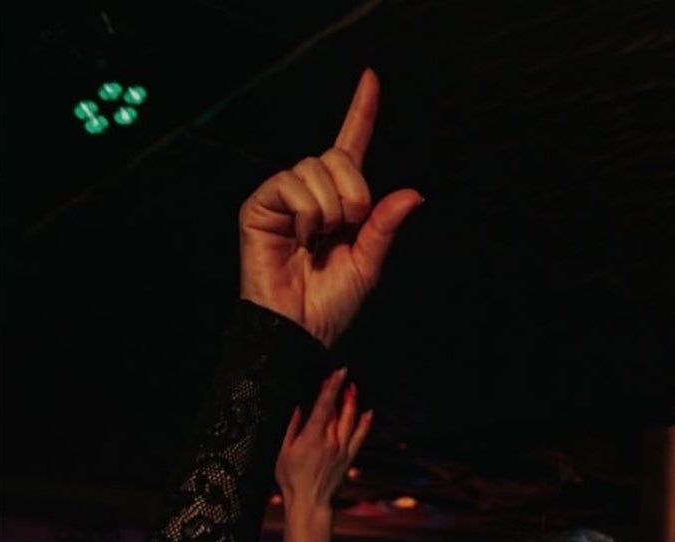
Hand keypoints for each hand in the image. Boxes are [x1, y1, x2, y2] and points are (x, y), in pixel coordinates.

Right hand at [239, 69, 423, 345]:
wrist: (301, 331)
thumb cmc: (331, 305)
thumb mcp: (369, 263)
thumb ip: (385, 226)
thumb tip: (414, 194)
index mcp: (340, 202)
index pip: (351, 148)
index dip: (361, 113)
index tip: (371, 78)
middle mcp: (310, 192)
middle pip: (337, 156)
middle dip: (354, 192)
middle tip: (348, 228)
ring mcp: (283, 197)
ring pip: (315, 168)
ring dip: (330, 208)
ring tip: (320, 241)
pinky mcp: (260, 205)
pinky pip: (291, 183)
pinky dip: (306, 213)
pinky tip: (302, 240)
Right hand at [275, 367, 373, 523]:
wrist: (309, 502)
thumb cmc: (292, 479)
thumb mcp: (284, 450)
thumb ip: (293, 426)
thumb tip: (299, 407)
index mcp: (313, 436)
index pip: (325, 404)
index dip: (332, 386)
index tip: (339, 372)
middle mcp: (332, 441)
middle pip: (339, 409)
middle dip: (341, 391)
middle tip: (343, 377)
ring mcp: (342, 450)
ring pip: (351, 420)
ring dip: (353, 403)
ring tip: (353, 389)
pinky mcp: (348, 458)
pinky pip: (360, 437)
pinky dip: (364, 424)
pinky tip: (367, 414)